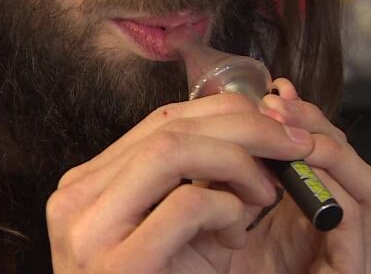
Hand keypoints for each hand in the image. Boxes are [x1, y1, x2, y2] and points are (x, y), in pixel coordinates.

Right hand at [46, 92, 317, 272]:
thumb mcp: (176, 233)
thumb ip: (196, 185)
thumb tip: (256, 135)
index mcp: (88, 184)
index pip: (161, 121)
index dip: (224, 112)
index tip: (274, 124)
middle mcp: (76, 197)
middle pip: (168, 127)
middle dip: (244, 128)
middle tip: (294, 145)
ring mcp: (88, 229)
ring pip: (172, 151)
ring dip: (238, 162)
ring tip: (266, 193)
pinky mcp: (116, 264)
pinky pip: (186, 205)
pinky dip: (226, 209)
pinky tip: (236, 237)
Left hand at [231, 78, 370, 272]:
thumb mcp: (215, 229)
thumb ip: (225, 190)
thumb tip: (219, 134)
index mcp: (298, 222)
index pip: (314, 160)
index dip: (299, 123)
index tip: (272, 94)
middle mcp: (328, 235)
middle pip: (343, 166)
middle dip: (312, 126)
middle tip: (278, 102)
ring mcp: (347, 254)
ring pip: (365, 185)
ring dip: (327, 147)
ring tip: (290, 124)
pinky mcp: (353, 270)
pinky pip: (357, 218)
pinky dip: (335, 183)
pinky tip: (303, 161)